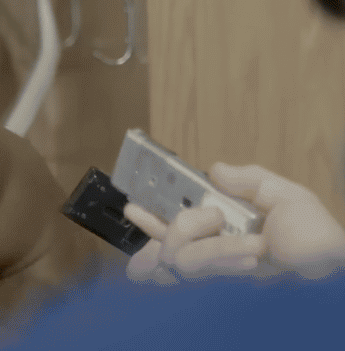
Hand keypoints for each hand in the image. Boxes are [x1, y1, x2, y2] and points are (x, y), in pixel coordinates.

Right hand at [123, 163, 344, 283]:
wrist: (332, 276)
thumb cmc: (317, 243)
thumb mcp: (288, 198)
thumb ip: (250, 179)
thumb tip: (214, 168)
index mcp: (225, 230)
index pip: (175, 224)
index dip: (150, 218)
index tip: (133, 205)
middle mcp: (213, 253)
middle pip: (167, 240)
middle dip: (183, 224)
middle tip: (217, 219)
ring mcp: (214, 274)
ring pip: (180, 255)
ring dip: (216, 247)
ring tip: (254, 247)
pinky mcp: (217, 290)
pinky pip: (198, 270)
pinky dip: (221, 259)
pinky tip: (248, 257)